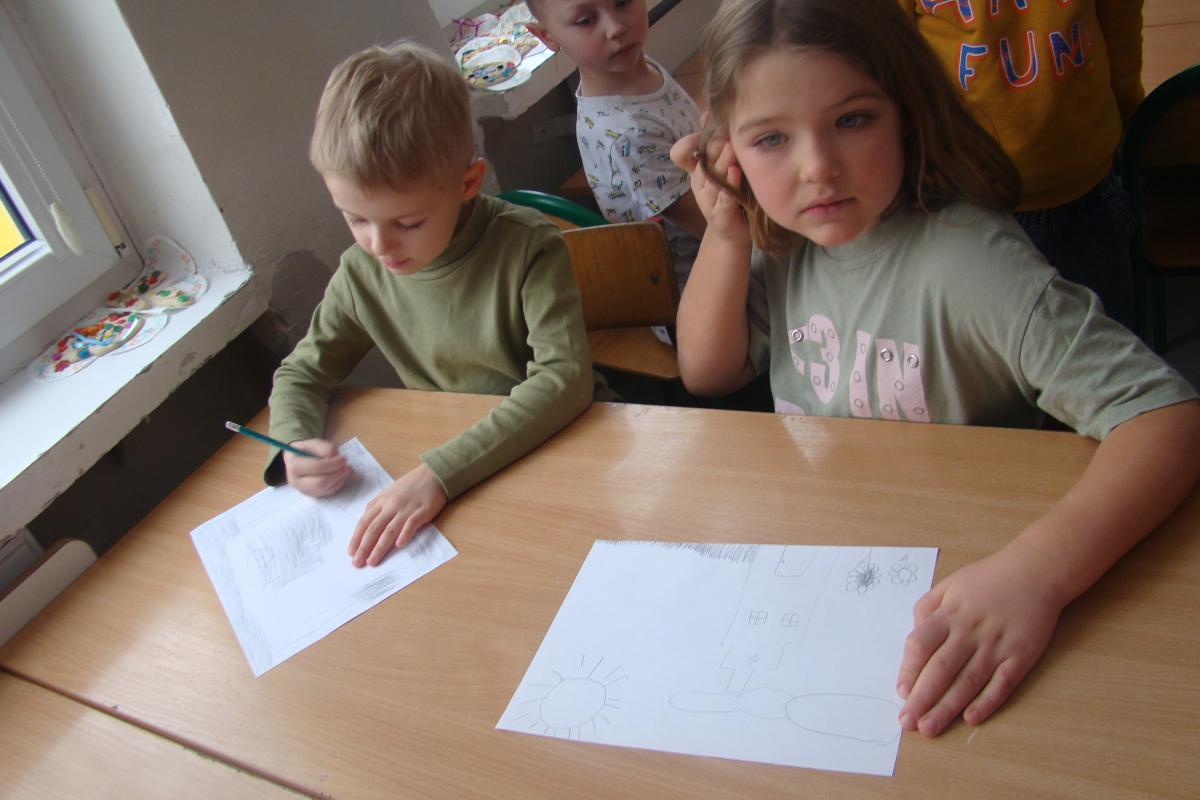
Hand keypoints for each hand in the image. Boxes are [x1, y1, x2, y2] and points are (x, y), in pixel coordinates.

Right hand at [284, 438, 350, 496]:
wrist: (298, 460)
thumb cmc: (307, 450)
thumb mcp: (314, 443)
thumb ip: (325, 448)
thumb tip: (334, 458)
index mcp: (294, 464)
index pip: (315, 468)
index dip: (332, 464)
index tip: (343, 459)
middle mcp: (296, 480)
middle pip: (320, 483)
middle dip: (337, 474)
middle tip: (347, 467)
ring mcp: (304, 490)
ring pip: (325, 489)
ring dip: (340, 479)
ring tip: (347, 470)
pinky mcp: (312, 495)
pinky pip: (328, 492)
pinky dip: (338, 484)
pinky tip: (341, 476)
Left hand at [348, 462, 446, 566]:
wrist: (433, 474)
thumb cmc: (411, 486)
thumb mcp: (389, 493)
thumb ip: (377, 507)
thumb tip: (366, 525)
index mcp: (382, 501)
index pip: (365, 522)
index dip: (356, 538)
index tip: (350, 552)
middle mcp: (391, 505)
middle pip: (374, 528)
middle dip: (363, 547)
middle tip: (357, 563)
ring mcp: (406, 508)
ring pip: (389, 529)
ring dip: (379, 547)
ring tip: (372, 561)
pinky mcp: (422, 511)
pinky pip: (411, 524)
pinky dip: (404, 534)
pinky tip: (399, 545)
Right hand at [670, 127, 748, 245]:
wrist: (734, 232)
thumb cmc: (730, 196)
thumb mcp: (720, 167)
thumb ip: (713, 143)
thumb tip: (707, 113)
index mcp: (698, 171)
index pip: (682, 154)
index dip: (689, 141)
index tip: (706, 124)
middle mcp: (700, 185)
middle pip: (702, 161)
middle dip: (713, 145)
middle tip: (727, 129)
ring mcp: (709, 201)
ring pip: (712, 179)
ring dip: (722, 162)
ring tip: (731, 147)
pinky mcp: (721, 216)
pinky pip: (724, 199)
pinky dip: (729, 186)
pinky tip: (736, 173)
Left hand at [895, 547, 1065, 735]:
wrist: (1036, 572)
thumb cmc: (988, 579)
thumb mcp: (950, 584)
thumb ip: (927, 607)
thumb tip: (913, 634)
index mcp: (950, 613)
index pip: (921, 644)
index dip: (909, 669)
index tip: (901, 692)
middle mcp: (970, 631)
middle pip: (941, 669)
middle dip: (922, 698)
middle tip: (907, 722)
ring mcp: (997, 645)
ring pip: (968, 681)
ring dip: (947, 707)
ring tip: (930, 728)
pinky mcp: (1021, 656)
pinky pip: (1002, 683)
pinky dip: (987, 701)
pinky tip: (971, 719)